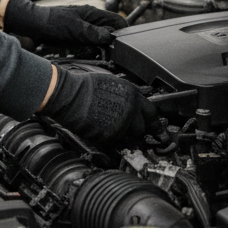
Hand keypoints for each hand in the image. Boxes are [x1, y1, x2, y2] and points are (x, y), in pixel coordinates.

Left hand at [3, 0, 125, 46]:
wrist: (33, 25)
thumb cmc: (52, 23)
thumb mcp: (76, 30)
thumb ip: (94, 34)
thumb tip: (110, 38)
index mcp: (93, 14)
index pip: (117, 21)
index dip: (123, 32)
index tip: (124, 45)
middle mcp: (91, 19)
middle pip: (110, 30)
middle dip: (114, 41)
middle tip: (115, 54)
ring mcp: (84, 26)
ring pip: (101, 37)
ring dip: (104, 45)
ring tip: (105, 56)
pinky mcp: (77, 34)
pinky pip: (91, 41)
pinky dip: (94, 48)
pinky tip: (92, 54)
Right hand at [40, 67, 159, 145]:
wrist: (67, 94)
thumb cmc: (83, 87)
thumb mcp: (112, 85)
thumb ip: (126, 98)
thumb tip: (132, 107)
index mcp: (132, 95)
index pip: (152, 114)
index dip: (155, 125)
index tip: (160, 133)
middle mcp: (130, 110)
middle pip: (140, 130)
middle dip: (132, 130)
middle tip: (118, 126)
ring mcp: (121, 124)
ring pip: (126, 138)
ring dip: (119, 135)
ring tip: (103, 124)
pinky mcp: (109, 136)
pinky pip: (112, 142)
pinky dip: (106, 138)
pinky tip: (95, 127)